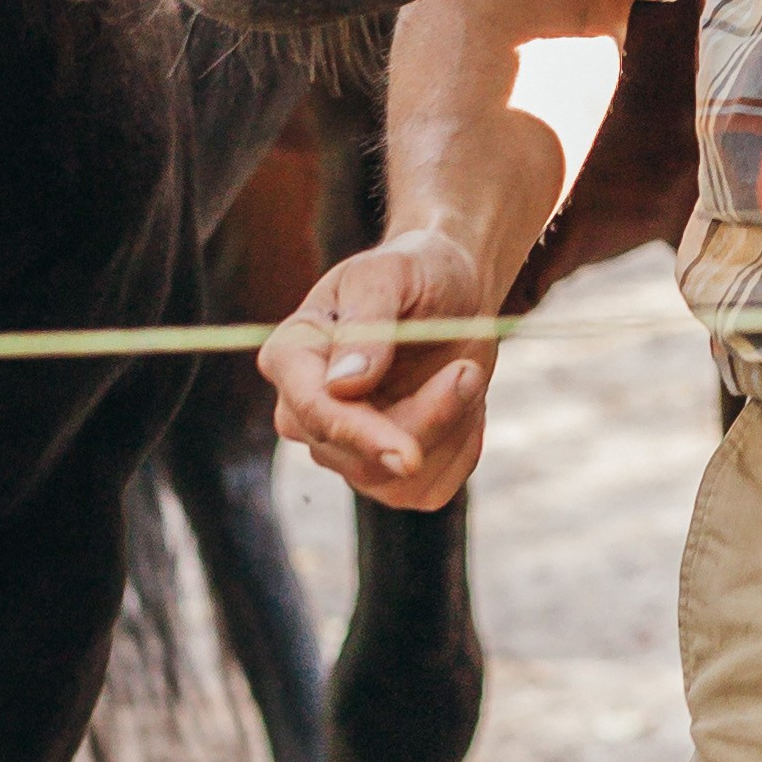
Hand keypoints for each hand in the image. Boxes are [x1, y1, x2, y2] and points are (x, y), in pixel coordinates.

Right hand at [258, 228, 492, 508]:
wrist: (453, 292)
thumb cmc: (414, 272)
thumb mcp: (391, 273)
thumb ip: (366, 319)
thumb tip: (342, 386)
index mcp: (293, 355)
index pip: (312, 411)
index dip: (359, 435)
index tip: (407, 455)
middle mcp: (307, 412)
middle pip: (359, 454)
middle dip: (427, 418)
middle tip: (468, 368)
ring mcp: (344, 449)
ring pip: (397, 480)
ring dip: (449, 429)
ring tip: (466, 370)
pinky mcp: (387, 473)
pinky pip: (431, 489)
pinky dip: (462, 448)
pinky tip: (464, 402)